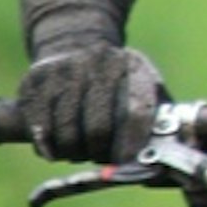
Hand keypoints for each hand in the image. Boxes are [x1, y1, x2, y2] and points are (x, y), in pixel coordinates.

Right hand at [16, 44, 166, 161]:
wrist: (75, 43)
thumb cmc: (117, 78)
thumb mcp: (145, 82)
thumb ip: (163, 116)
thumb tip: (172, 154)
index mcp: (131, 65)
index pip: (137, 112)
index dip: (132, 145)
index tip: (128, 163)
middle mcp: (97, 63)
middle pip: (98, 128)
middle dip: (99, 152)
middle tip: (99, 157)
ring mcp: (63, 70)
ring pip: (65, 132)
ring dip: (72, 152)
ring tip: (78, 152)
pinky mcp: (35, 81)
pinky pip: (38, 127)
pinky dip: (46, 146)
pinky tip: (53, 151)